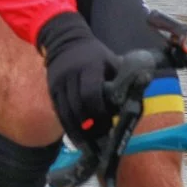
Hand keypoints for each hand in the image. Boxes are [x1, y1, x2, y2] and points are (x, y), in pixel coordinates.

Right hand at [37, 11, 114, 145]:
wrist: (65, 41)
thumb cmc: (95, 54)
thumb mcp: (111, 61)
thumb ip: (121, 79)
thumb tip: (134, 100)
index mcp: (88, 67)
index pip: (91, 93)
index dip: (99, 112)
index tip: (108, 125)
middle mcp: (70, 75)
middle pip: (78, 106)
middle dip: (90, 126)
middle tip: (102, 140)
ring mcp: (58, 83)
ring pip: (66, 112)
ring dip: (78, 130)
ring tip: (89, 145)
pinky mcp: (51, 90)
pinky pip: (59, 111)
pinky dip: (68, 126)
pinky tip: (77, 138)